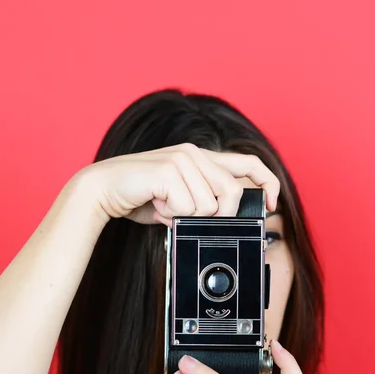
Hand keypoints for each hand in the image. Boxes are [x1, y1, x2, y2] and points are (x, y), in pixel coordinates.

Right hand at [81, 143, 279, 225]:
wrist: (103, 189)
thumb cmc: (141, 195)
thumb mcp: (179, 200)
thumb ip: (202, 204)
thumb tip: (222, 219)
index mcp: (202, 158)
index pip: (249, 164)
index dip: (267, 183)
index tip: (270, 204)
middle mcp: (196, 154)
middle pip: (231, 194)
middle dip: (217, 216)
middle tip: (189, 217)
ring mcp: (182, 160)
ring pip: (208, 206)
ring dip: (185, 216)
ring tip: (164, 206)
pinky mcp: (168, 170)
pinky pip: (186, 207)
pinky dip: (171, 216)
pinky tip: (156, 204)